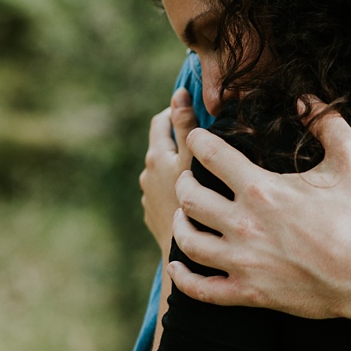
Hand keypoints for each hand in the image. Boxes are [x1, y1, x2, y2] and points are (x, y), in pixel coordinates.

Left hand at [140, 87, 196, 253]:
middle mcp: (146, 175)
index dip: (178, 112)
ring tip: (204, 173)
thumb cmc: (194, 206)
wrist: (184, 257)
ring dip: (178, 167)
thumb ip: (186, 127)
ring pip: (164, 171)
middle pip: (162, 145)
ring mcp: (148, 197)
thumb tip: (178, 94)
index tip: (199, 117)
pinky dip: (176, 189)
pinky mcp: (153, 216)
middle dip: (179, 140)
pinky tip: (196, 198)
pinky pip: (164, 193)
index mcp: (155, 156)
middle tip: (205, 143)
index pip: (162, 120)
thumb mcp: (193, 161)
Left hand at [170, 103, 350, 318]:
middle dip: (184, 181)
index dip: (199, 140)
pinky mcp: (252, 295)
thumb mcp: (350, 155)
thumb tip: (303, 96)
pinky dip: (184, 278)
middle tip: (189, 176)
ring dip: (180, 223)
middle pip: (191, 198)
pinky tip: (178, 266)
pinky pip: (202, 291)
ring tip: (183, 214)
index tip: (199, 135)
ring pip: (190, 242)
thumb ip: (324, 120)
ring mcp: (246, 263)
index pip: (212, 155)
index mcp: (263, 188)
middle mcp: (246, 224)